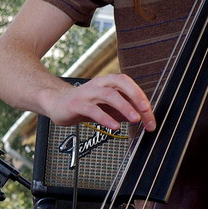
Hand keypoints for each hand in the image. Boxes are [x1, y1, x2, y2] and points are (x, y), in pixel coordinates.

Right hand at [39, 74, 155, 130]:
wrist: (57, 103)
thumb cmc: (86, 104)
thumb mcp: (109, 107)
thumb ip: (125, 110)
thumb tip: (145, 118)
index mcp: (109, 82)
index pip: (129, 85)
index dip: (141, 97)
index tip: (150, 115)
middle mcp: (100, 84)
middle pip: (121, 84)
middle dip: (136, 97)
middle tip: (146, 111)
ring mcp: (88, 93)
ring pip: (109, 95)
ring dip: (124, 107)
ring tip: (135, 119)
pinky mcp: (76, 104)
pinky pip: (93, 109)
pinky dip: (105, 118)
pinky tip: (114, 126)